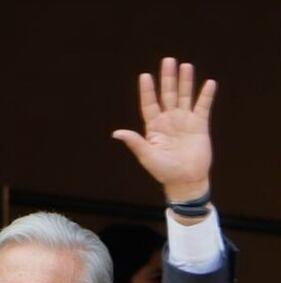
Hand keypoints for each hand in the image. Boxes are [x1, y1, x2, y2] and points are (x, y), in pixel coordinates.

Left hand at [112, 57, 214, 201]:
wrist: (185, 180)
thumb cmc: (163, 170)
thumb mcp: (147, 155)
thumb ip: (135, 141)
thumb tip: (116, 132)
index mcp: (154, 127)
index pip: (149, 104)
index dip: (147, 90)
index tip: (144, 76)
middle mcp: (169, 120)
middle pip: (167, 94)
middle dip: (167, 78)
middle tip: (168, 60)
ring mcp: (184, 121)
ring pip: (184, 96)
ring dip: (185, 82)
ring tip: (186, 66)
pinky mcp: (200, 125)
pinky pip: (203, 107)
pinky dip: (206, 95)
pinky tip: (209, 83)